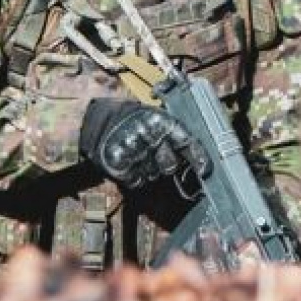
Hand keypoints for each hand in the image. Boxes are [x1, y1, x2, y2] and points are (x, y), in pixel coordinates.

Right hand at [80, 99, 210, 188]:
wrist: (96, 121)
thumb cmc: (131, 121)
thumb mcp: (154, 119)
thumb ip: (174, 136)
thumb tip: (199, 160)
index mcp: (161, 121)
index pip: (187, 141)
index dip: (198, 157)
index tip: (204, 170)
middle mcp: (148, 135)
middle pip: (170, 165)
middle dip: (167, 164)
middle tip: (156, 155)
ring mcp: (132, 149)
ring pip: (153, 175)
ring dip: (148, 170)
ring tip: (137, 154)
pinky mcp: (118, 163)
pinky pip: (136, 181)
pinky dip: (134, 176)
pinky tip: (128, 163)